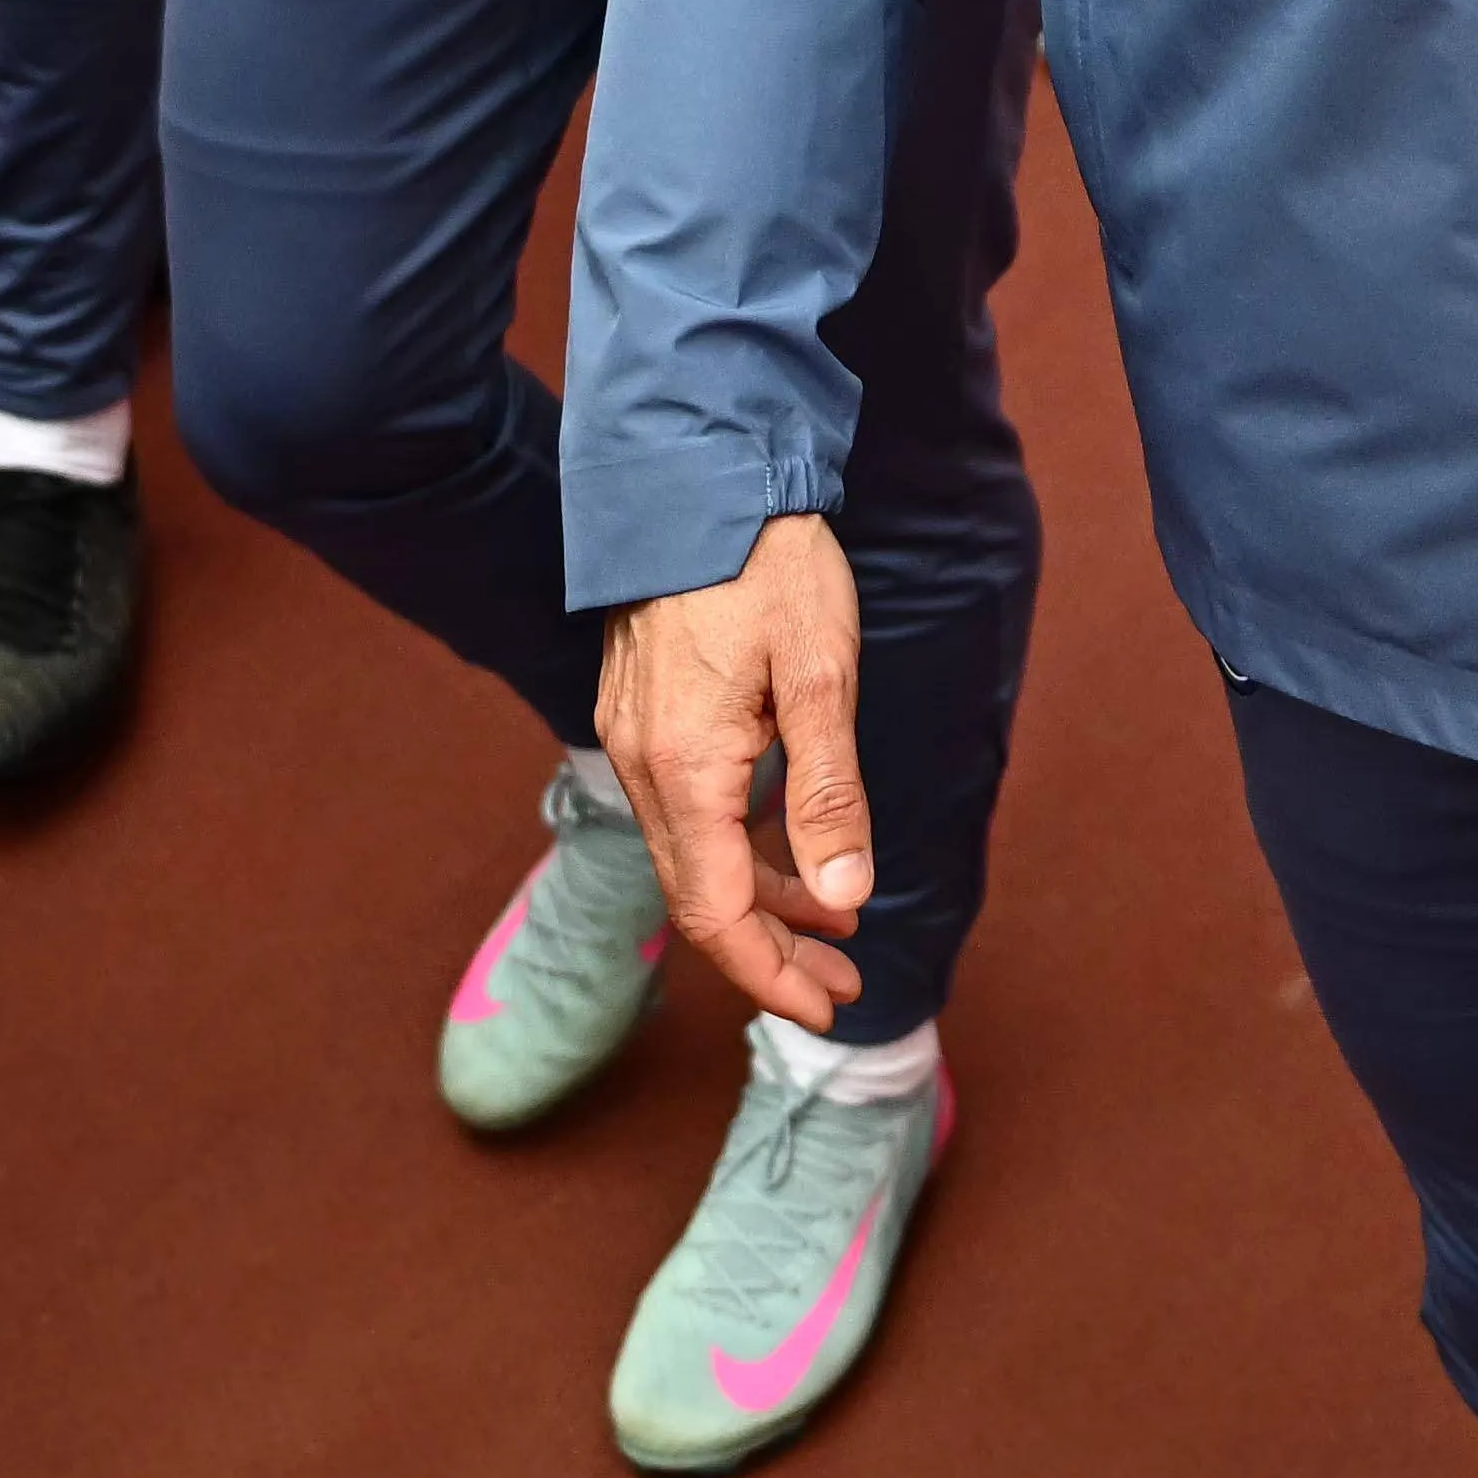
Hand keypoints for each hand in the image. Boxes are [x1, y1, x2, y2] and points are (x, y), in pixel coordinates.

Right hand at [599, 517, 875, 1028]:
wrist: (700, 467)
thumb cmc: (767, 559)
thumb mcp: (822, 674)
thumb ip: (828, 793)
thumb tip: (843, 897)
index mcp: (685, 766)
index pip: (719, 912)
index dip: (769, 974)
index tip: (825, 1010)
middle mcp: (643, 764)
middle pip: (700, 898)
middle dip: (770, 952)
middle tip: (841, 985)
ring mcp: (634, 738)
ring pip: (693, 856)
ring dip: (761, 898)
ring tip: (835, 923)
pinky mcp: (641, 712)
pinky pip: (686, 810)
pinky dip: (739, 845)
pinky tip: (791, 846)